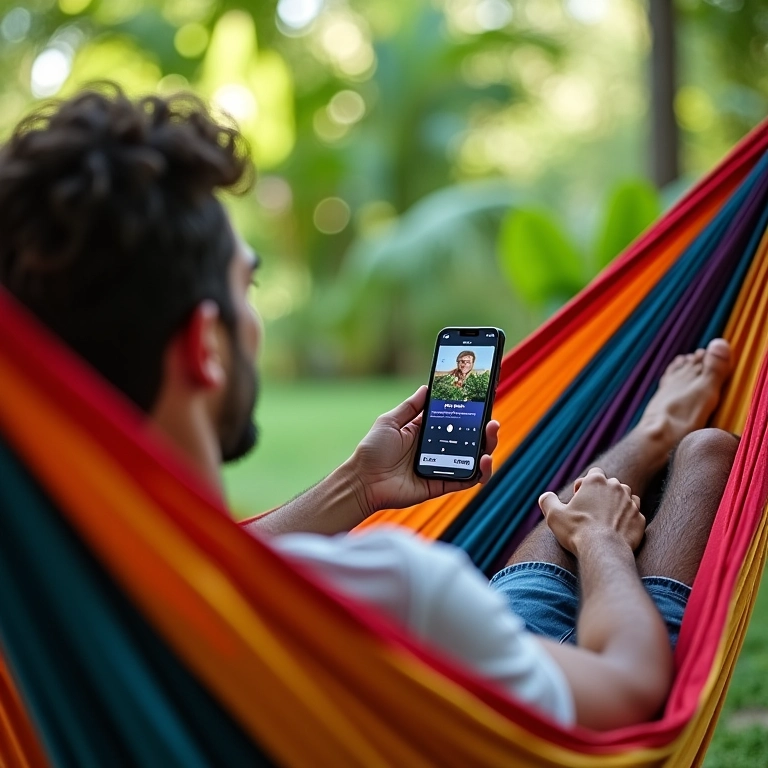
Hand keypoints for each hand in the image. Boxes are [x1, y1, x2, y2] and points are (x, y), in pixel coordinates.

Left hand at [346, 385, 499, 517]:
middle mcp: (437, 449)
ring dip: (488, 449)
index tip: (483, 402)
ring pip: (473, 459)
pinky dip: (479, 473)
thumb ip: (410, 406)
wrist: (363, 480)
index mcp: (425, 432)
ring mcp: (441, 467)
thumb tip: (427, 387)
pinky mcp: (441, 484)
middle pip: (470, 440)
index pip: (455, 421)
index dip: (470, 414)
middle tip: (492, 422)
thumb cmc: (372, 450)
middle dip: (486, 430)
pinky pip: (467, 480)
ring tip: (490, 437)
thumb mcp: (390, 421)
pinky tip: (483, 461)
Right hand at [539, 467, 643, 555]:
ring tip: (605, 520)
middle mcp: (617, 487)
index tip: (579, 499)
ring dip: (617, 505)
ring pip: (626, 497)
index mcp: (596, 481)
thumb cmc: (577, 531)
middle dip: (602, 495)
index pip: (593, 473)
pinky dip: (627, 520)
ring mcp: (631, 503)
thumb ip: (548, 501)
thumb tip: (545, 497)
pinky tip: (617, 531)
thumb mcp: (554, 515)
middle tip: (590, 511)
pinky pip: (635, 515)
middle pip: (610, 484)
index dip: (585, 485)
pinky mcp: (640, 519)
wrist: (604, 551)